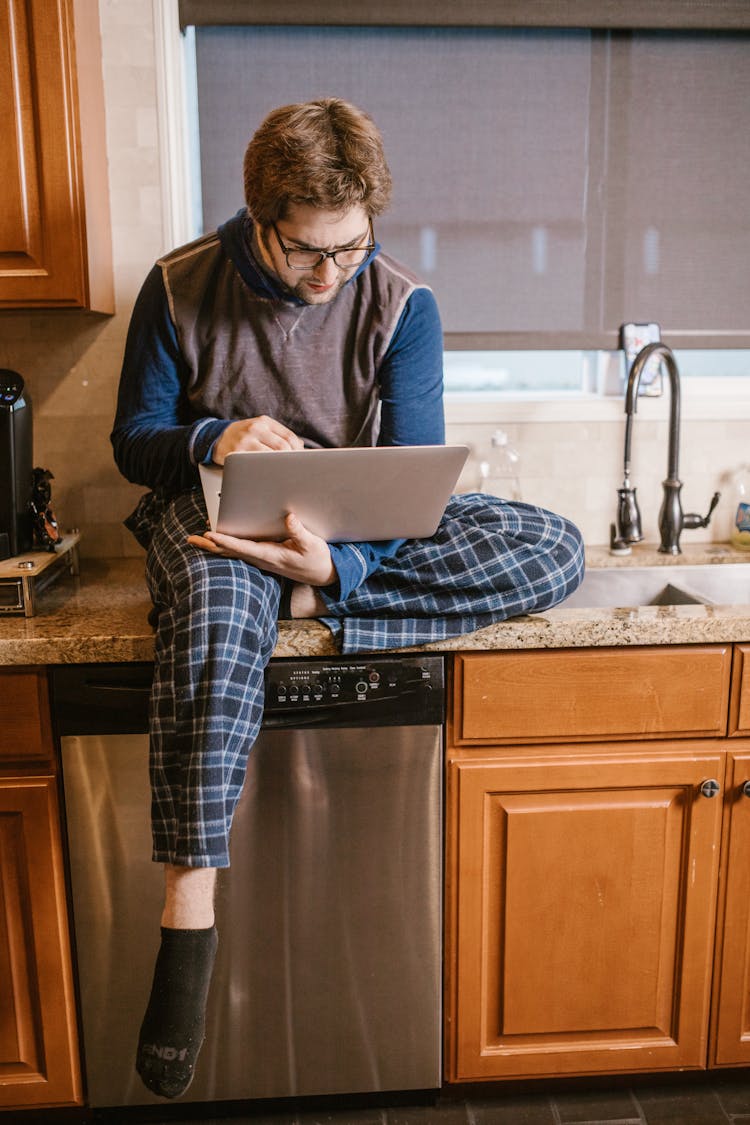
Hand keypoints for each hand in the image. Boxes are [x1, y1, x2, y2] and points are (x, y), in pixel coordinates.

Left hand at [187, 512, 335, 586]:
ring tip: (196, 539)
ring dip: (214, 546)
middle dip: (210, 545)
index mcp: (271, 555)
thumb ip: (299, 532)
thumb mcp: (312, 544)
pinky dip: (225, 545)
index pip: (243, 547)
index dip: (226, 541)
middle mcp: (262, 558)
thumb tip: (289, 517)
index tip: (210, 535)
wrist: (323, 574)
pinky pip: (239, 551)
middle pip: (230, 552)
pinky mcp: (263, 556)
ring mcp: (261, 558)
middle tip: (190, 539)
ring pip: (232, 552)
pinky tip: (217, 541)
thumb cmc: (317, 559)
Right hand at [213, 416, 303, 463]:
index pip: (288, 436)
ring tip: (284, 472)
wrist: (218, 438)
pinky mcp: (237, 454)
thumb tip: (301, 446)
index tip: (302, 459)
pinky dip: (265, 471)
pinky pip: (255, 465)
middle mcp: (255, 429)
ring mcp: (245, 441)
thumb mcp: (261, 429)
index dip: (298, 450)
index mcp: (264, 422)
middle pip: (282, 446)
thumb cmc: (244, 435)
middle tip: (294, 468)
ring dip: (280, 466)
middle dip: (291, 459)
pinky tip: (269, 474)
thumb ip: (279, 435)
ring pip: (270, 456)